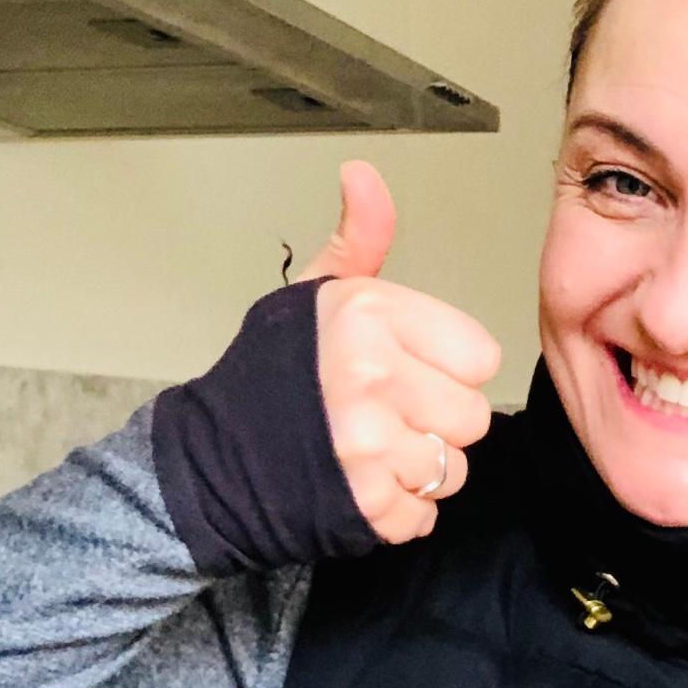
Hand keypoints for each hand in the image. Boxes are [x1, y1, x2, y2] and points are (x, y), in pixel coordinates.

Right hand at [290, 160, 501, 543]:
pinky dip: (399, 509)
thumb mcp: (317, 294)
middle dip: (437, 420)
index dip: (448, 366)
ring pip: (451, 468)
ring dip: (420, 467)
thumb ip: (360, 237)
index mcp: (369, 316)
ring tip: (371, 448)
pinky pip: (423, 514)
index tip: (409, 368)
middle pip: (473, 417)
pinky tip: (361, 483)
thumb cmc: (273, 374)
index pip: (479, 356)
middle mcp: (372, 377)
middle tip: (386, 413)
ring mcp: (368, 447)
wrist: (209, 460)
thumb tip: (363, 172)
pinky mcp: (364, 506)